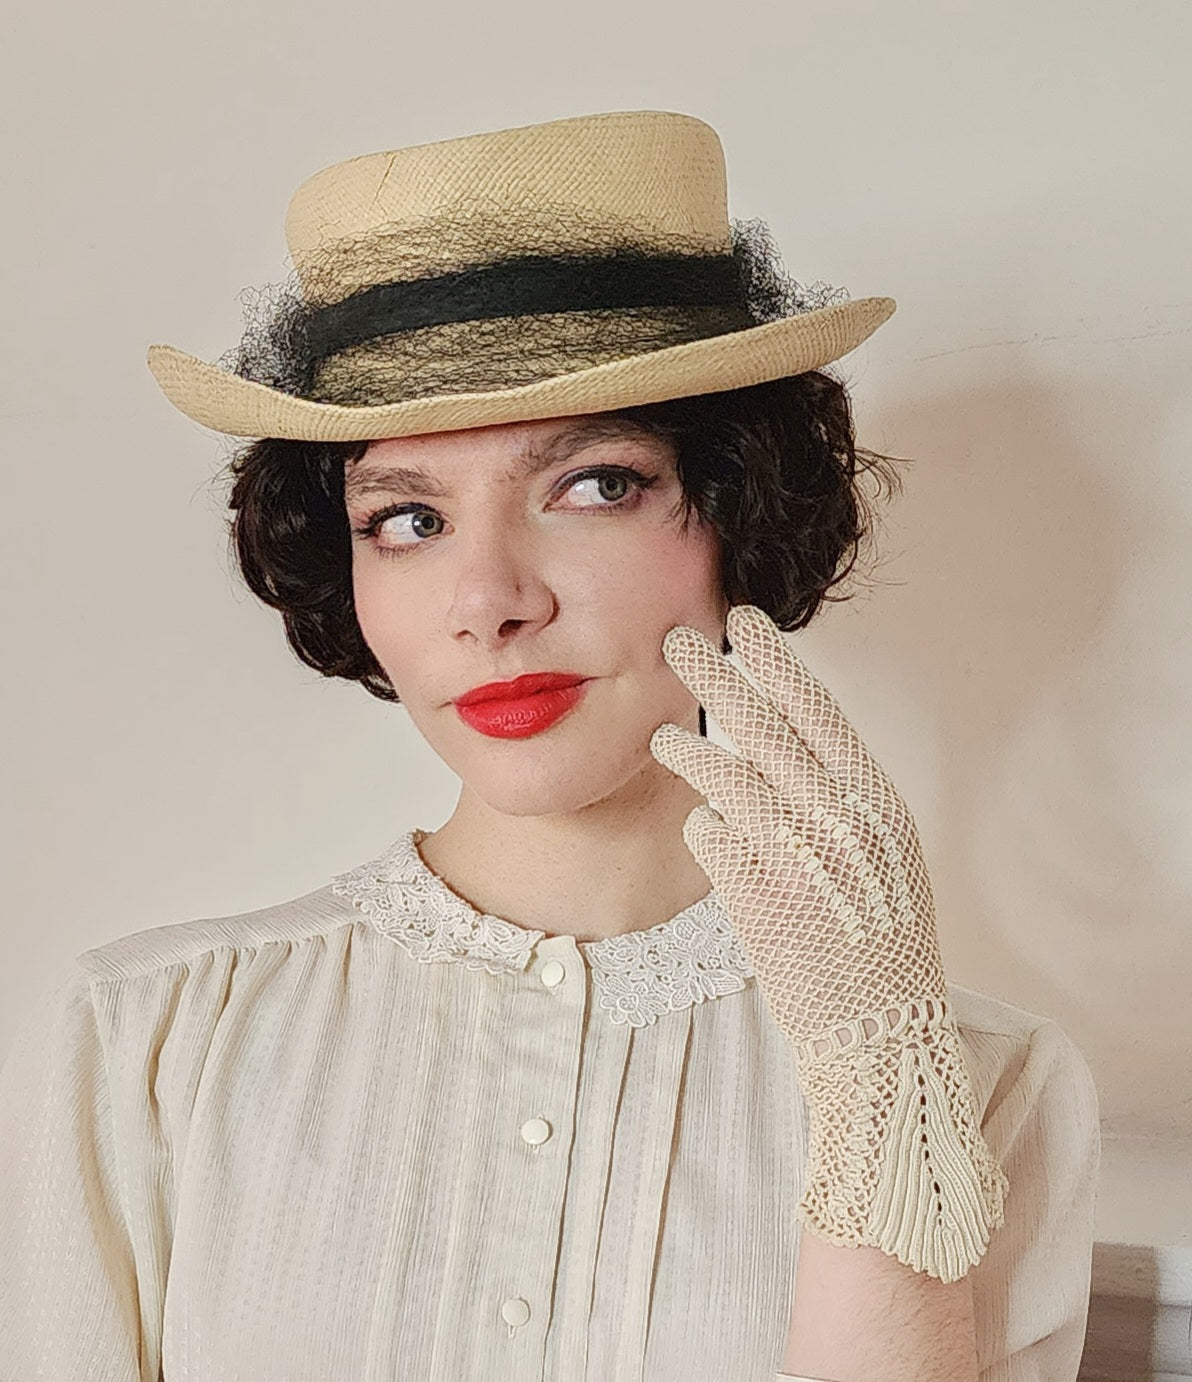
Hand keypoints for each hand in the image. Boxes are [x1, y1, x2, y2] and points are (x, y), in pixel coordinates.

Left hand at [649, 604, 1006, 1282]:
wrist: (881, 1035)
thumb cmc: (888, 943)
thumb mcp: (889, 857)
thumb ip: (845, 797)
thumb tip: (791, 744)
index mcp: (877, 802)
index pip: (818, 709)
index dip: (778, 660)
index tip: (744, 621)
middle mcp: (837, 821)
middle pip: (765, 728)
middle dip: (718, 676)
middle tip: (678, 641)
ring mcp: (794, 859)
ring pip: (726, 778)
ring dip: (690, 750)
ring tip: (664, 735)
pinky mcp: (755, 900)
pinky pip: (712, 840)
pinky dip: (707, 829)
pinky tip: (709, 830)